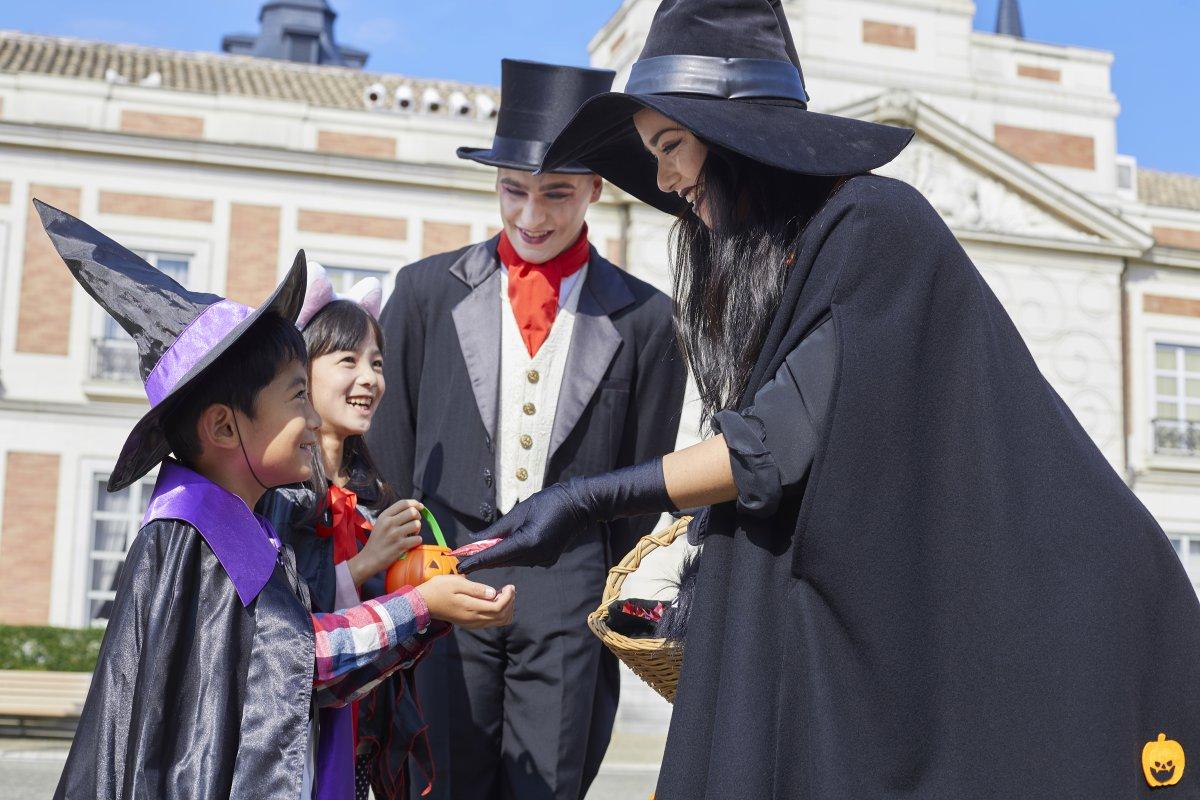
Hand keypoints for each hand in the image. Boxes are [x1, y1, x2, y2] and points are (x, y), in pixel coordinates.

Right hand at [348, 499, 423, 585]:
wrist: (369, 559)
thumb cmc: (377, 541)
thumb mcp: (381, 524)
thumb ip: (394, 516)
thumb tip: (414, 509)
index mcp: (384, 516)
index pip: (403, 503)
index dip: (415, 503)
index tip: (420, 507)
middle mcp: (389, 523)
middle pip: (412, 512)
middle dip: (417, 517)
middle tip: (414, 524)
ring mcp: (395, 534)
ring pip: (417, 525)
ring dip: (417, 530)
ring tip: (411, 535)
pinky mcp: (400, 546)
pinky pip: (418, 539)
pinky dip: (417, 541)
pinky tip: (410, 544)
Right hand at [416, 575, 515, 629]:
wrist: (423, 604)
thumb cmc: (438, 589)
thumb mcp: (456, 582)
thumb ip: (476, 589)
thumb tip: (493, 593)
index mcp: (471, 609)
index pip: (498, 607)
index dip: (509, 597)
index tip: (510, 586)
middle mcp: (474, 620)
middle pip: (502, 617)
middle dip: (510, 602)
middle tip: (510, 589)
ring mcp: (472, 624)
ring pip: (498, 622)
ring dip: (506, 609)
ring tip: (504, 594)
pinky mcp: (470, 624)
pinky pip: (490, 623)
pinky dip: (499, 614)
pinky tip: (495, 601)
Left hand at [455, 484, 586, 572]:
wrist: (580, 505)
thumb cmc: (549, 502)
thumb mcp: (520, 511)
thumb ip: (497, 529)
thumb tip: (476, 540)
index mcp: (528, 541)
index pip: (495, 555)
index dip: (476, 561)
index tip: (459, 565)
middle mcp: (536, 555)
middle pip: (503, 560)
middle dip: (484, 558)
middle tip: (463, 557)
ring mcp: (544, 559)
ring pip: (513, 560)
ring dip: (498, 556)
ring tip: (482, 550)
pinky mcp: (548, 559)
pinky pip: (525, 559)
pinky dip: (513, 554)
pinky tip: (506, 546)